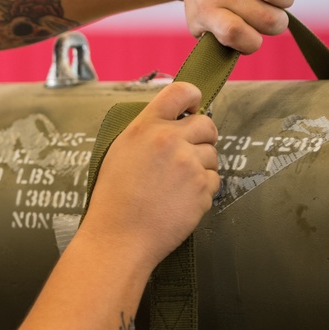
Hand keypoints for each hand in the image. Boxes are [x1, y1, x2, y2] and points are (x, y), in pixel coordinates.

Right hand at [81, 82, 219, 272]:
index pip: (181, 91)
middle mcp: (169, 140)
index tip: (194, 107)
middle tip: (188, 155)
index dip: (193, 97)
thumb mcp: (120, 153)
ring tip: (175, 186)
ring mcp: (189, 164)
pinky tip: (179, 201)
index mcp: (145, 128)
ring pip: (213, 155)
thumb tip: (172, 123)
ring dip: (201, 167)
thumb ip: (147, 133)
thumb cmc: (114, 200)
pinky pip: (214, 180)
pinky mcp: (202, 188)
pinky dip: (202, 190)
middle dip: (203, 138)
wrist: (119, 238)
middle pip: (207, 124)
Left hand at [168, 0, 303, 53]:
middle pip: (266, 18)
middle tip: (268, 15)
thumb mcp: (200, 22)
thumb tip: (249, 45)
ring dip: (286, 0)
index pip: (235, 33)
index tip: (254, 37)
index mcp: (207, 11)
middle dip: (276, 23)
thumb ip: (222, 39)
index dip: (253, 42)